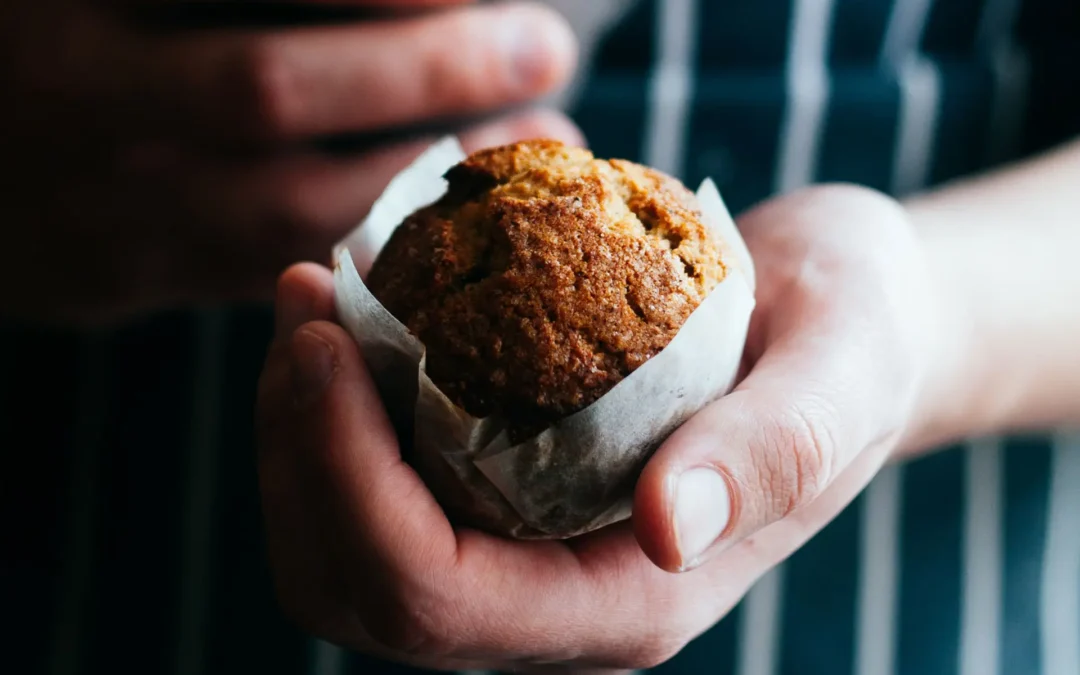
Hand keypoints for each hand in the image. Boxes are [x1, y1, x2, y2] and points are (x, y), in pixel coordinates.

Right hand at [0, 0, 577, 323]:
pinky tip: (459, 216)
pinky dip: (376, 244)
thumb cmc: (54, 26)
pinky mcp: (112, 276)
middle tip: (545, 49)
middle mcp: (67, 86)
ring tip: (537, 141)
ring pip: (285, 203)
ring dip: (432, 178)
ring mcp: (86, 195)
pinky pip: (268, 269)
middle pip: (271, 84)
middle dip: (430, 70)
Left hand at [255, 184, 944, 669]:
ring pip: (341, 546)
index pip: (436, 596)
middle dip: (298, 452)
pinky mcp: (502, 491)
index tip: (327, 341)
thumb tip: (666, 524)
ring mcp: (520, 550)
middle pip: (358, 585)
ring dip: (297, 428)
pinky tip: (352, 309)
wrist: (848, 322)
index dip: (347, 480)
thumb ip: (777, 451)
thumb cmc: (857, 336)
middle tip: (304, 303)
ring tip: (311, 298)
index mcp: (628, 600)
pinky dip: (332, 405)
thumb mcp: (845, 370)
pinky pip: (372, 483)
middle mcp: (554, 598)